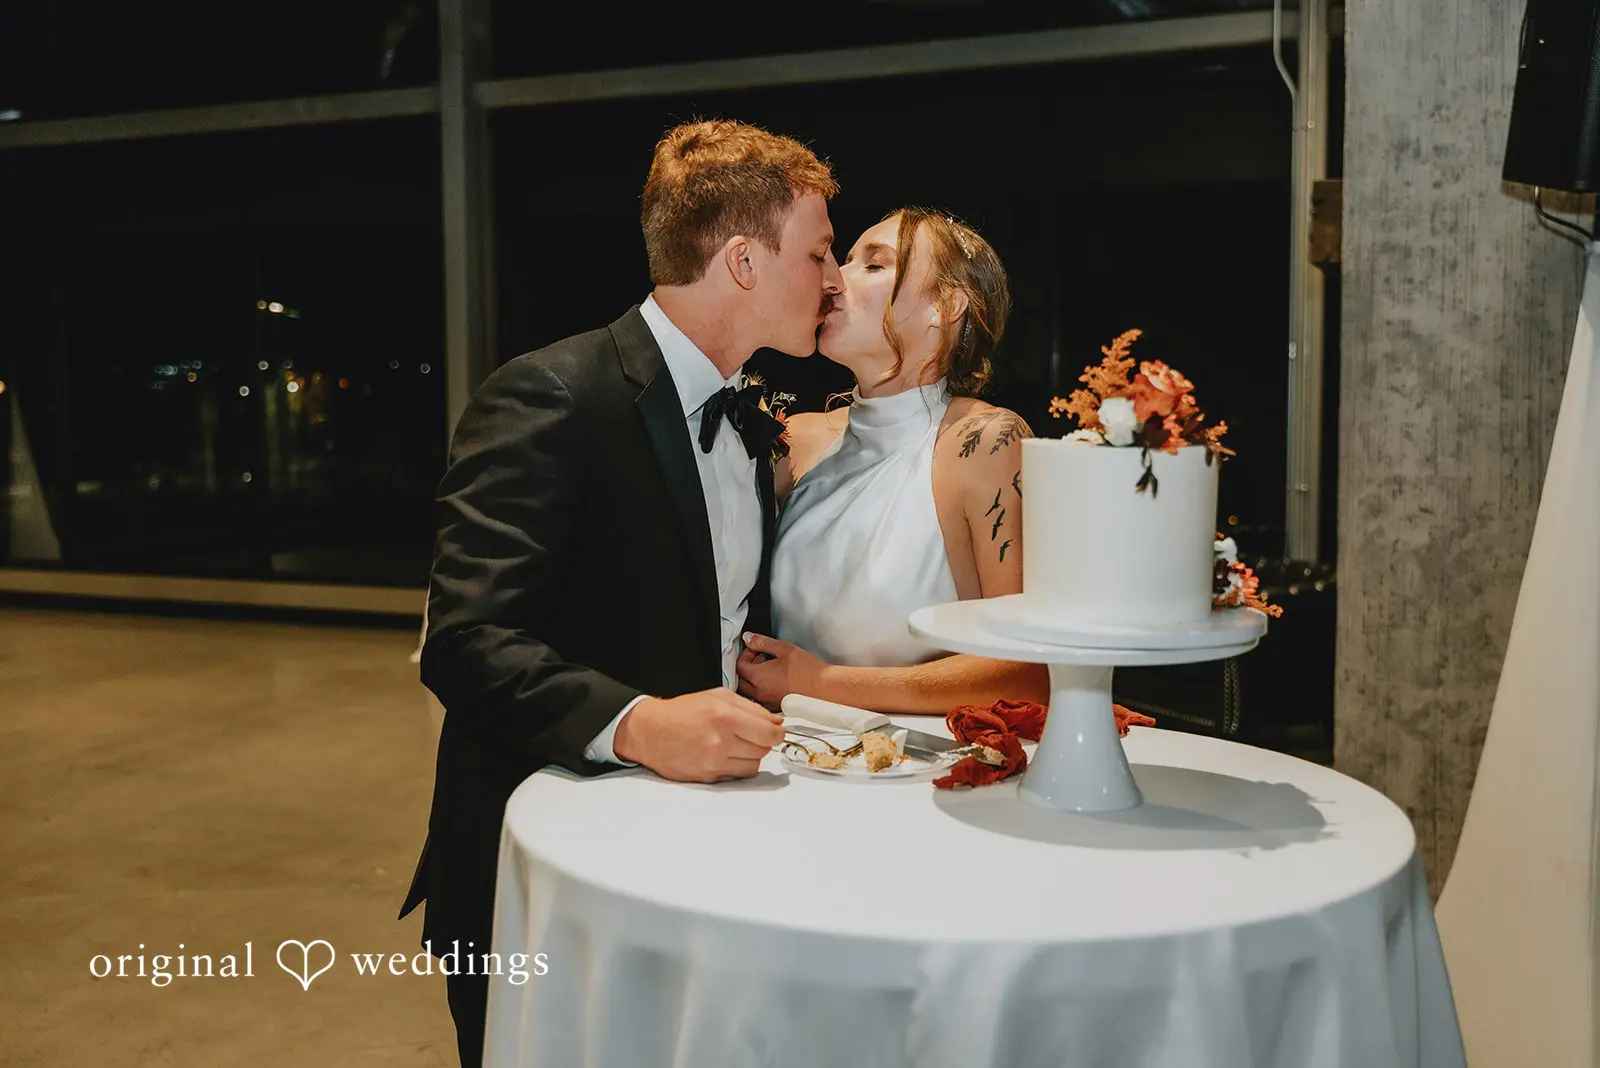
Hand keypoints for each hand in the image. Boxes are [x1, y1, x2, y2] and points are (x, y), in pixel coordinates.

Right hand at [613, 688, 784, 782]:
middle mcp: (720, 741)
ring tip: (735, 744)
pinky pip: (738, 775)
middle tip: (751, 734)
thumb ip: (751, 708)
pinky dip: (737, 766)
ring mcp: (714, 762)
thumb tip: (776, 723)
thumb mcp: (717, 696)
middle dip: (762, 742)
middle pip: (764, 750)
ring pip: (754, 765)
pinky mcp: (708, 777)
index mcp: (724, 716)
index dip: (778, 733)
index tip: (776, 731)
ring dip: (750, 755)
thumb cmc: (682, 712)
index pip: (770, 733)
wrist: (650, 732)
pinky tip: (725, 754)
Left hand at [735, 632, 827, 709]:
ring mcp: (767, 702)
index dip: (745, 654)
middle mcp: (759, 692)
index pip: (739, 665)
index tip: (755, 649)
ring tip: (770, 670)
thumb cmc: (807, 671)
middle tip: (761, 659)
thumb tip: (749, 638)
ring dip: (754, 679)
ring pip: (750, 691)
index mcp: (758, 677)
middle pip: (741, 679)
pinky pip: (761, 699)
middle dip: (747, 667)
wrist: (823, 688)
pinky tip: (776, 682)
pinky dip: (763, 690)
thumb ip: (762, 642)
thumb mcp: (783, 648)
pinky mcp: (776, 707)